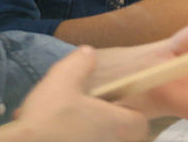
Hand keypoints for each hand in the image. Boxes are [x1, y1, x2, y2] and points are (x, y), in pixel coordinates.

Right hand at [9, 46, 147, 140]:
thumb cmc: (48, 117)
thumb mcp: (63, 77)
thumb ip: (81, 62)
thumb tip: (89, 53)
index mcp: (117, 125)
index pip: (140, 122)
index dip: (129, 113)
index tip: (112, 105)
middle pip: (122, 136)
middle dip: (109, 126)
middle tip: (87, 115)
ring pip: (102, 141)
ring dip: (89, 133)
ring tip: (66, 125)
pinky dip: (74, 139)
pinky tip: (53, 133)